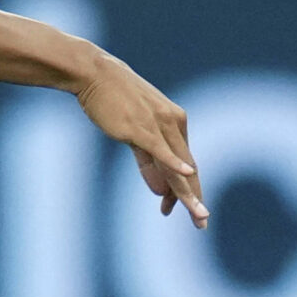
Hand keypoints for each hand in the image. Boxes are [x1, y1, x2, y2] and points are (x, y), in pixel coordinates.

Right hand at [75, 53, 208, 227]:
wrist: (95, 74)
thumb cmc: (112, 99)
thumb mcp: (134, 131)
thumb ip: (149, 161)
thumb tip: (160, 189)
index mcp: (175, 123)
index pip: (185, 163)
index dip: (186, 189)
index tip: (184, 210)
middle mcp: (173, 124)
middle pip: (187, 168)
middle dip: (194, 197)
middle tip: (202, 222)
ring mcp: (158, 126)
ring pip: (177, 166)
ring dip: (187, 193)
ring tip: (198, 214)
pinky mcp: (141, 128)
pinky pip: (161, 150)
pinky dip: (174, 164)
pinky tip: (186, 176)